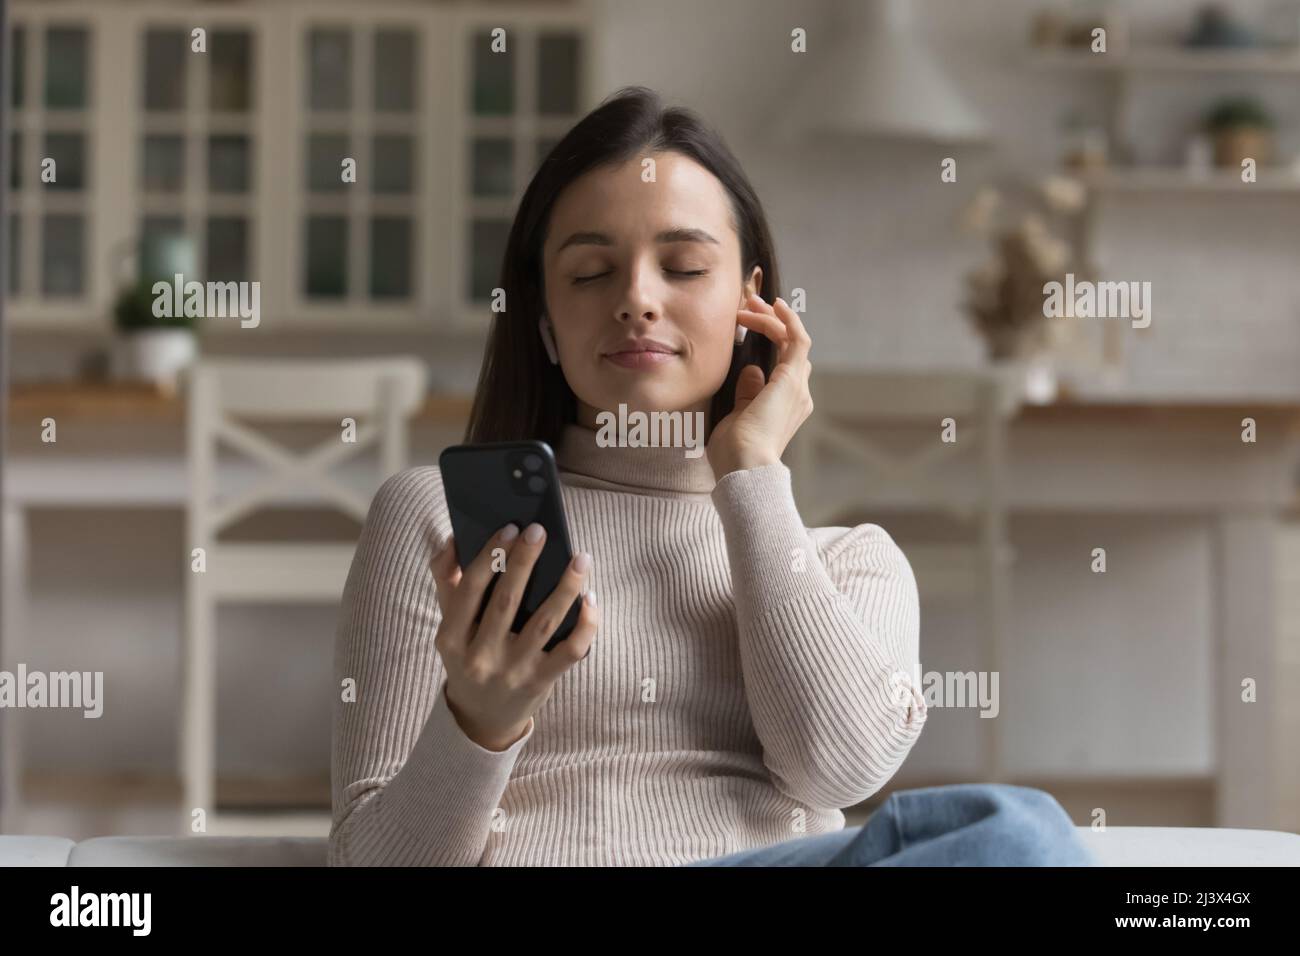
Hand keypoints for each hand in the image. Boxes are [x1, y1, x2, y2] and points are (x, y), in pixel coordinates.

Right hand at [430, 523, 598, 750]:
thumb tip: (453, 539)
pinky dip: (585, 624)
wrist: (481, 719)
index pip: (469, 590)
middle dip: (524, 562)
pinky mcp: (541, 682)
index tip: (509, 528)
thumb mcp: (449, 626)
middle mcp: (480, 657)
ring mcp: (513, 671)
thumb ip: (447, 582)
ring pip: (544, 622)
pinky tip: (590, 598)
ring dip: (565, 587)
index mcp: (451, 638)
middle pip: (506, 601)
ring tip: (580, 558)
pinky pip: (570, 651)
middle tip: (540, 530)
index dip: (489, 556)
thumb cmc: (468, 658)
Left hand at [706, 292, 813, 479]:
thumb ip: (747, 394)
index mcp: (786, 408)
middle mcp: (798, 396)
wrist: (745, 466)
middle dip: (772, 323)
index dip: (772, 341)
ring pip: (793, 340)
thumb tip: (752, 370)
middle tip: (748, 306)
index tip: (748, 327)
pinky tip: (774, 305)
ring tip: (750, 302)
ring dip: (773, 318)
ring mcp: (797, 387)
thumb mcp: (738, 417)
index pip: (786, 367)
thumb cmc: (734, 454)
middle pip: (793, 350)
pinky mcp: (791, 379)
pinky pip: (796, 339)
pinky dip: (787, 320)